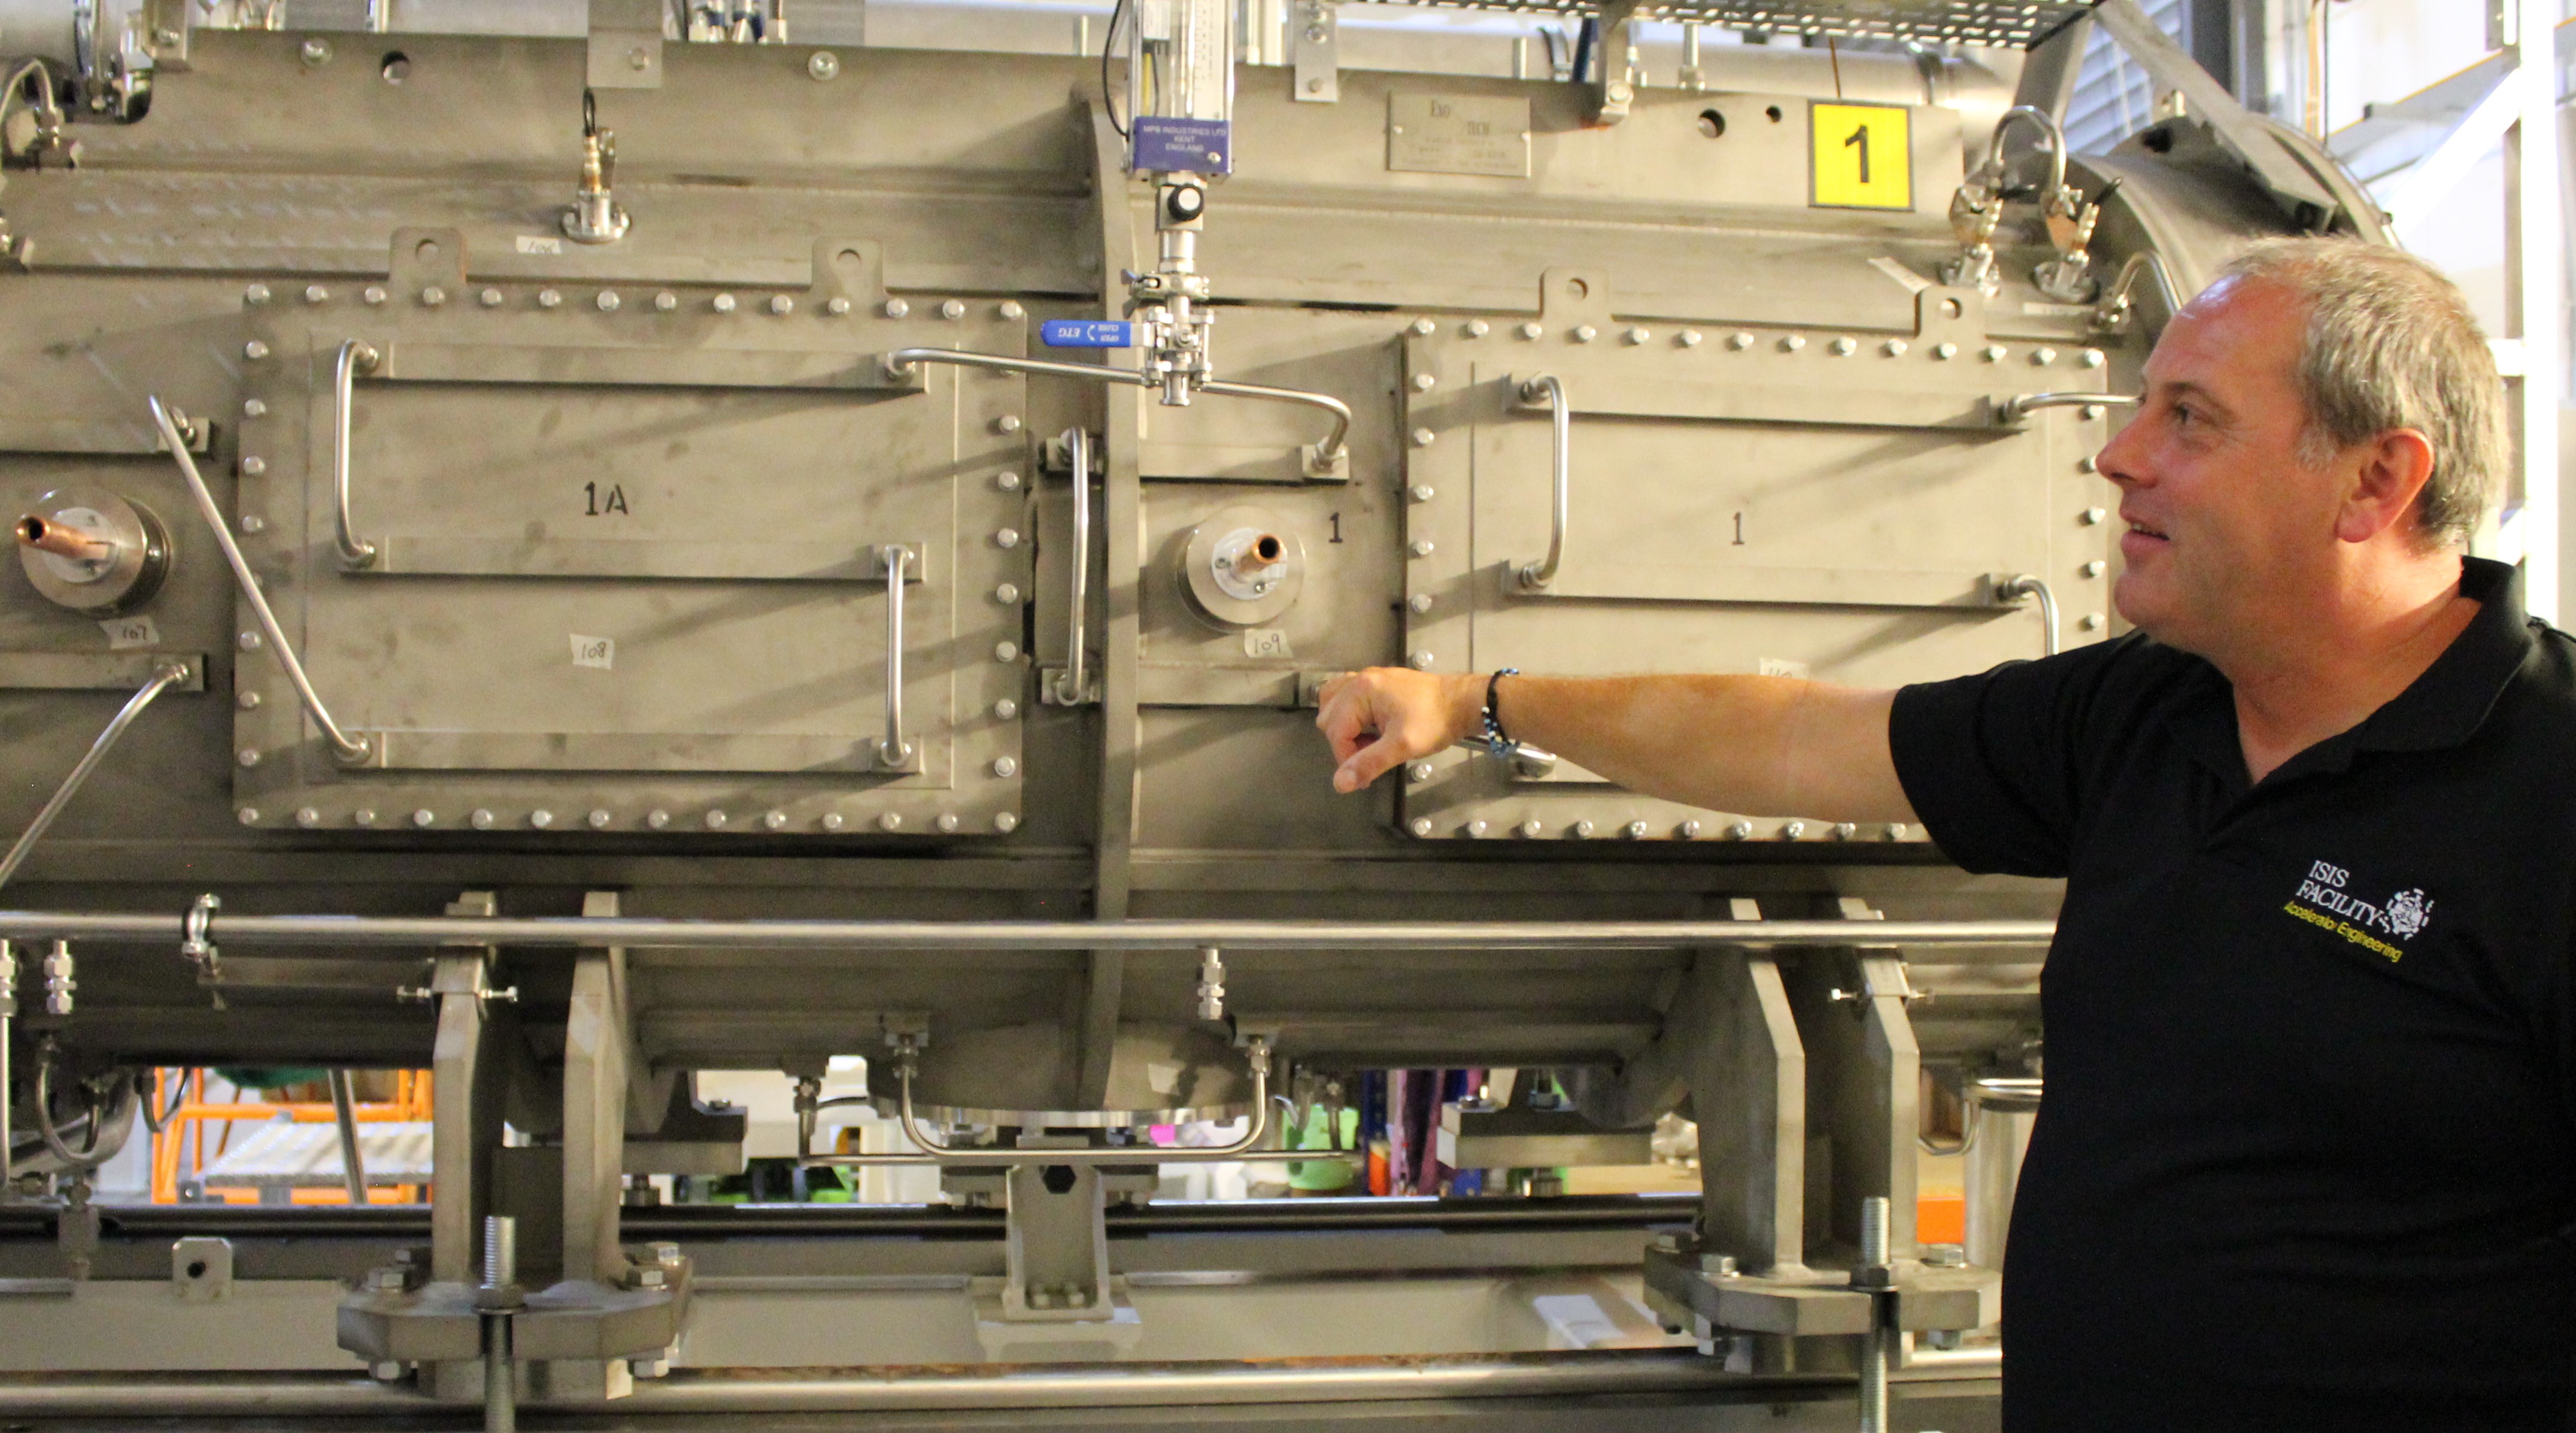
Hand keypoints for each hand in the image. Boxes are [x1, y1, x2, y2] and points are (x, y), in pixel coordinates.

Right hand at [1315, 667, 1475, 792]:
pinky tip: (1368, 728)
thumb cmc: (1435, 721)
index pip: (1335, 730)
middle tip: (1372, 756)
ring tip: (1368, 742)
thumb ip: (1369, 763)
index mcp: (1362, 690)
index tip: (1364, 775)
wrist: (1464, 702)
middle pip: (1329, 717)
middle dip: (1345, 744)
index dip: (1346, 758)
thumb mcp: (1402, 746)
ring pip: (1333, 705)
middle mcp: (1359, 679)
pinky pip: (1347, 697)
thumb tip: (1340, 784)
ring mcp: (1368, 678)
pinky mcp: (1377, 683)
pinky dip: (1350, 715)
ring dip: (1343, 728)